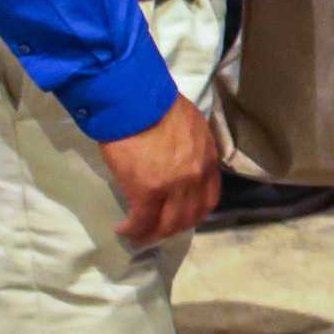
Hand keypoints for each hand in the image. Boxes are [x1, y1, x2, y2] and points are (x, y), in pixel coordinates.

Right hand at [100, 96, 220, 245]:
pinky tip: (124, 229)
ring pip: (168, 224)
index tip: (179, 215)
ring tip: (140, 232)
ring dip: (154, 233)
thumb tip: (177, 160)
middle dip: (174, 227)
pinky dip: (133, 230)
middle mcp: (196, 177)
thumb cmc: (158, 106)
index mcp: (208, 160)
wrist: (136, 100)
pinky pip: (142, 220)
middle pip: (190, 216)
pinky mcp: (147, 191)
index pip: (209, 198)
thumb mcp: (190, 127)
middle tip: (157, 228)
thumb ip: (191, 149)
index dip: (193, 212)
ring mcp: (173, 187)